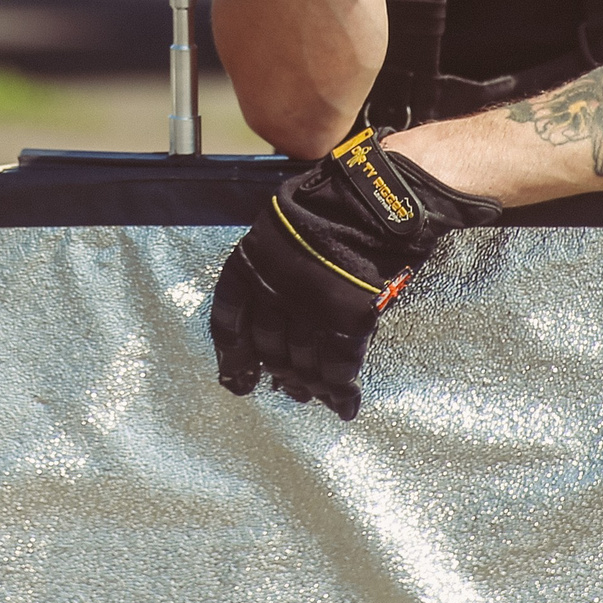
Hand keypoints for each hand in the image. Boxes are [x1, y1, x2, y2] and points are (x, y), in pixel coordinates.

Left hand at [210, 127, 501, 419]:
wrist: (373, 198)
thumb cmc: (331, 203)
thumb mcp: (281, 226)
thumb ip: (273, 264)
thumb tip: (273, 300)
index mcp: (251, 262)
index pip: (228, 320)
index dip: (233, 355)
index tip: (237, 377)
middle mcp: (273, 290)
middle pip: (268, 346)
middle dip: (277, 370)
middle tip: (286, 386)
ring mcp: (309, 308)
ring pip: (302, 362)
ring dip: (307, 384)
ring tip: (311, 394)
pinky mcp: (346, 320)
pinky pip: (338, 366)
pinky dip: (340, 390)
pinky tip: (344, 404)